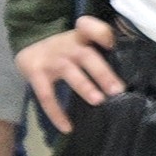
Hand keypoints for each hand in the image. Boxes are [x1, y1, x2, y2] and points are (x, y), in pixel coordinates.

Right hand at [17, 15, 124, 133]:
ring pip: (69, 72)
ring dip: (84, 86)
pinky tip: (67, 128)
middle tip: (117, 89)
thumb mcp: (80, 42)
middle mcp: (66, 46)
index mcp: (80, 37)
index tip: (111, 44)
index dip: (100, 32)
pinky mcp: (36, 74)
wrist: (28, 48)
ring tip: (98, 100)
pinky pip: (46, 96)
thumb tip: (127, 77)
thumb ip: (99, 51)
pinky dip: (56, 113)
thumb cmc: (65, 50)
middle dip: (101, 72)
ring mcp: (50, 59)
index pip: (89, 27)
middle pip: (86, 55)